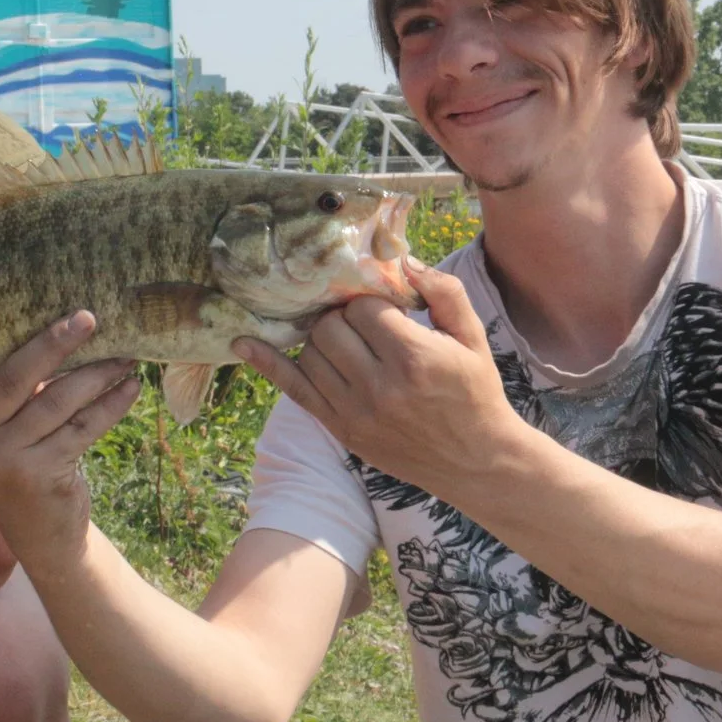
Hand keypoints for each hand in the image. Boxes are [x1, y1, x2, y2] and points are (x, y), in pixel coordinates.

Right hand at [0, 302, 141, 574]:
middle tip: (88, 317)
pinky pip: (83, 428)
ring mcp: (4, 458)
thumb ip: (5, 385)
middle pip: (13, 377)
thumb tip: (58, 321)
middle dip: (54, 343)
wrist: (39, 532)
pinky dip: (111, 404)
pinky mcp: (41, 474)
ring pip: (57, 401)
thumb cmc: (19, 458)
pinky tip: (131, 386)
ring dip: (98, 373)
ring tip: (126, 354)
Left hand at [236, 259, 525, 491]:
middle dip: (343, 317)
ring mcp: (355, 412)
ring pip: (311, 352)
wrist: (477, 461)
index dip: (370, 302)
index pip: (363, 308)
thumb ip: (443, 292)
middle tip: (364, 325)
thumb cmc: (476, 392)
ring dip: (323, 339)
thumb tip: (403, 261)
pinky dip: (267, 363)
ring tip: (347, 343)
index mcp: (414, 358)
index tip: (384, 308)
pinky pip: (294, 390)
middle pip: (330, 327)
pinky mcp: (341, 429)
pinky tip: (243, 342)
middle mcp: (379, 386)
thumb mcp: (472, 337)